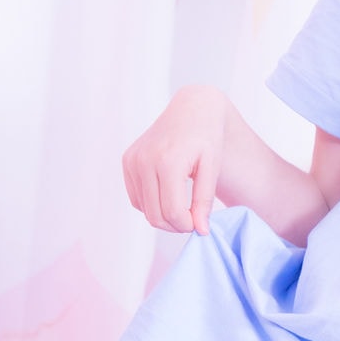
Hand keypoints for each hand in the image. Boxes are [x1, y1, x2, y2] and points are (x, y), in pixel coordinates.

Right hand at [121, 85, 227, 233]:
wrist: (192, 110)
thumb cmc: (206, 138)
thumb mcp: (212, 168)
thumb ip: (204, 201)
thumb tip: (200, 230)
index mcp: (168, 162)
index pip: (172, 212)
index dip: (187, 225)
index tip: (199, 224)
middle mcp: (145, 161)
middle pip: (155, 214)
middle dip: (174, 225)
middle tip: (191, 221)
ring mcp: (132, 160)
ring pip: (144, 209)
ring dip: (163, 216)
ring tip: (183, 208)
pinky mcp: (127, 160)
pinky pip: (136, 197)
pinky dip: (151, 204)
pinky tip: (168, 195)